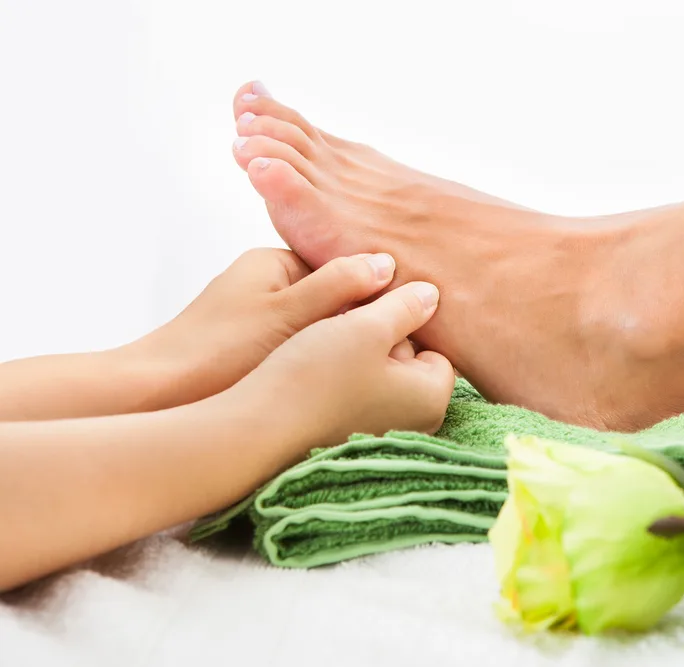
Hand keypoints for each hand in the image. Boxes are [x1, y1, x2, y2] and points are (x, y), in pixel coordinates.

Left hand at [129, 248, 399, 408]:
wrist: (156, 396)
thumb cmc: (219, 351)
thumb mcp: (289, 313)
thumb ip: (339, 286)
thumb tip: (388, 264)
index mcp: (275, 263)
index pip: (344, 269)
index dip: (377, 296)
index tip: (405, 323)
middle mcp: (269, 286)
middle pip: (336, 300)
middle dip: (361, 324)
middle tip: (392, 354)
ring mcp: (263, 320)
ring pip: (323, 329)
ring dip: (341, 347)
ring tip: (366, 372)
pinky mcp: (257, 352)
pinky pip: (305, 351)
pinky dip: (320, 364)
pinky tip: (334, 385)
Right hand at [231, 278, 455, 450]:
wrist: (258, 429)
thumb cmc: (317, 376)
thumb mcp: (366, 327)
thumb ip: (404, 306)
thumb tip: (432, 294)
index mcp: (431, 399)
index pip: (435, 348)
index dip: (403, 325)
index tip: (371, 318)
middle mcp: (417, 425)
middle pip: (409, 363)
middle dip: (382, 341)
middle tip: (347, 328)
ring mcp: (384, 435)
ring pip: (381, 377)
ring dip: (359, 357)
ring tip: (327, 347)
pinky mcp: (353, 439)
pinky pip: (358, 397)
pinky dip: (344, 381)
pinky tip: (316, 371)